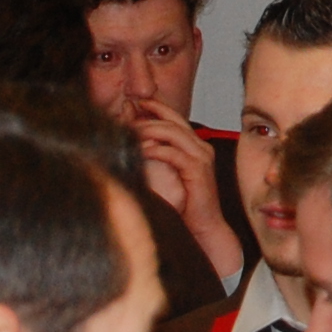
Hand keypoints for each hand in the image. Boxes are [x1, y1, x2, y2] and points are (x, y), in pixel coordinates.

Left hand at [133, 99, 245, 280]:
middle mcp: (202, 147)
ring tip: (130, 133)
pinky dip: (155, 149)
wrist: (204, 228)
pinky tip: (140, 151)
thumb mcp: (172, 176)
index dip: (157, 108)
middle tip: (127, 118)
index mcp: (197, 146)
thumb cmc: (188, 206)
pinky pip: (173, 152)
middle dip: (148, 117)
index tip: (137, 104)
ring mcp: (201, 157)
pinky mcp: (197, 169)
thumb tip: (137, 145)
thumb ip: (161, 159)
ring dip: (149, 130)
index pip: (176, 119)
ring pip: (172, 133)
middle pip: (173, 121)